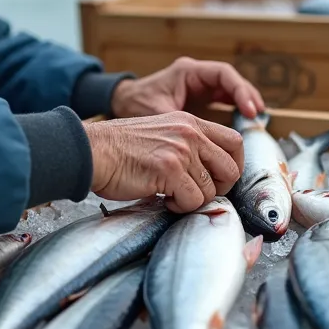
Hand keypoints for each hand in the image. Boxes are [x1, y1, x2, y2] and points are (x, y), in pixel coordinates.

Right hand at [84, 111, 243, 212]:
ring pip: (211, 189)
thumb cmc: (122, 150)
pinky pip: (192, 200)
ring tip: (171, 195)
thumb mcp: (163, 134)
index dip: (233, 165)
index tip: (220, 179)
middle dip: (219, 188)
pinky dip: (180, 206)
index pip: (235, 141)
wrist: (93, 151)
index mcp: (190, 122)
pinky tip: (162, 198)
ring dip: (193, 200)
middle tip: (197, 193)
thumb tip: (212, 174)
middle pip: (231, 168)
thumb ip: (189, 146)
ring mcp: (181, 150)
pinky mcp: (169, 169)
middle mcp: (190, 132)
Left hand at [111, 57, 265, 119]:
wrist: (122, 102)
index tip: (248, 109)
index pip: (223, 74)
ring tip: (257, 118)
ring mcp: (199, 86)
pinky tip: (242, 122)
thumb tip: (195, 142)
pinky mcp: (199, 98)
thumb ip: (177, 123)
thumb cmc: (136, 103)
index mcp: (188, 71)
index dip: (239, 90)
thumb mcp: (156, 112)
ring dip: (243, 102)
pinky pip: (222, 100)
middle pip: (231, 81)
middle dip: (246, 95)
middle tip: (258, 114)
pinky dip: (234, 109)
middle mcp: (197, 76)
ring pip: (229, 89)